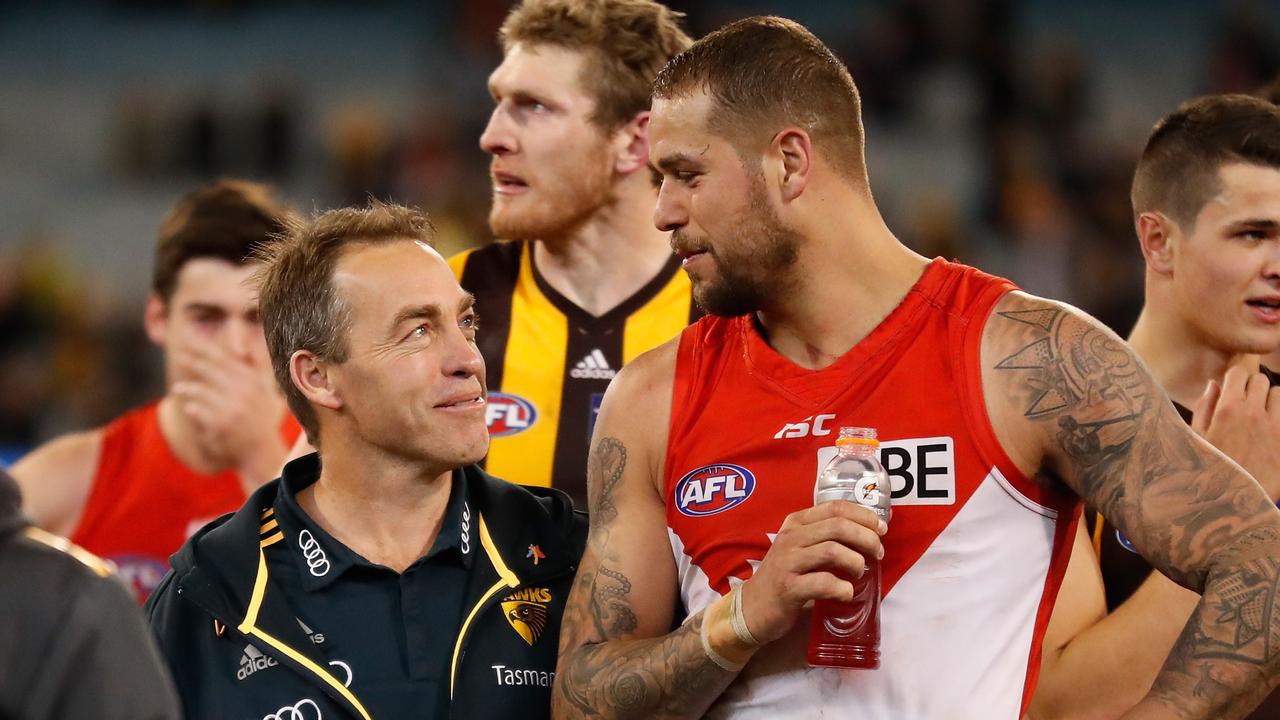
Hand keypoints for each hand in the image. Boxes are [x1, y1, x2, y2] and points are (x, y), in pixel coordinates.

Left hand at [171, 340, 288, 483]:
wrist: (261, 451)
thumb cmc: (259, 418)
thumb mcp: (264, 390)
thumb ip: (255, 367)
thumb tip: (243, 346)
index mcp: (252, 381)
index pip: (224, 358)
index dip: (205, 348)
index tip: (190, 341)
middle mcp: (243, 391)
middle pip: (211, 370)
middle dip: (193, 362)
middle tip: (180, 356)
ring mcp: (231, 408)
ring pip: (200, 390)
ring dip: (187, 388)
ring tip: (178, 388)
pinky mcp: (219, 424)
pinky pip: (197, 410)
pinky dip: (191, 408)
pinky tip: (190, 408)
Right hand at [738, 501, 885, 643]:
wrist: (753, 608)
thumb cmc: (785, 576)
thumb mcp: (801, 548)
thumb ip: (827, 537)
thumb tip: (871, 531)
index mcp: (796, 523)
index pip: (836, 507)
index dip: (864, 515)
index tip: (881, 529)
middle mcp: (790, 537)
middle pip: (838, 526)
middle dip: (866, 538)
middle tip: (878, 553)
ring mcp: (787, 562)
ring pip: (833, 550)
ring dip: (856, 562)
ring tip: (860, 573)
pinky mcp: (788, 588)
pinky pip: (824, 582)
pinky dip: (843, 588)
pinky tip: (846, 593)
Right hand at [1191, 362, 1279, 500]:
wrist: (1231, 504)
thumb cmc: (1207, 471)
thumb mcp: (1195, 440)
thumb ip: (1204, 408)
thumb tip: (1214, 385)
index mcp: (1228, 410)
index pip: (1238, 373)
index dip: (1233, 377)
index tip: (1230, 387)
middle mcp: (1255, 414)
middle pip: (1260, 380)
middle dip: (1251, 386)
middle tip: (1244, 401)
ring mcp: (1275, 428)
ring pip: (1279, 395)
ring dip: (1270, 400)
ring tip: (1260, 414)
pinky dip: (1279, 416)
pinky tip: (1269, 429)